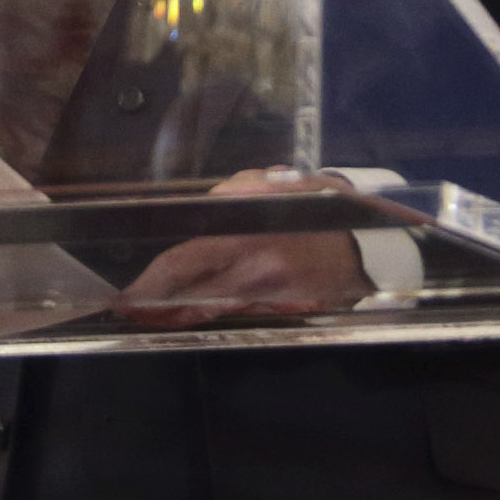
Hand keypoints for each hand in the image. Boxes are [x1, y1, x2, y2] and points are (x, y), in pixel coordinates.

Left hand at [116, 166, 364, 324]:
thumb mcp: (275, 186)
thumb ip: (232, 196)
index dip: (148, 285)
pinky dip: (213, 311)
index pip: (181, 266)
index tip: (123, 296)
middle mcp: (252, 276)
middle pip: (189, 299)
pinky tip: (196, 309)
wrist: (376, 243)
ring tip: (153, 313)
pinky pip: (238, 312)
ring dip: (179, 313)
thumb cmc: (321, 206)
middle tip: (129, 310)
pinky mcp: (282, 312)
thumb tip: (201, 211)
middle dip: (156, 307)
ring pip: (210, 310)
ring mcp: (267, 300)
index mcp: (245, 238)